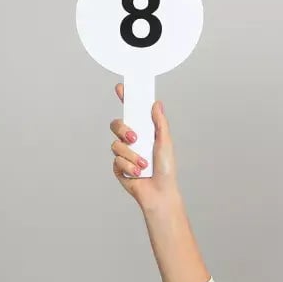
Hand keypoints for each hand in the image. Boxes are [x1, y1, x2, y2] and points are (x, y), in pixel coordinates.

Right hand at [109, 84, 180, 213]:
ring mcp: (124, 153)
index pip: (131, 112)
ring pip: (116, 144)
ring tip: (143, 164)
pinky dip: (128, 166)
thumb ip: (160, 123)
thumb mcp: (165, 143)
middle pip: (116, 125)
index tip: (121, 87)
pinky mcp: (118, 167)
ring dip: (131, 155)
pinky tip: (138, 173)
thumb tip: (156, 103)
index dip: (125, 99)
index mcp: (144, 131)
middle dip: (123, 130)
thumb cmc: (166, 169)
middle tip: (134, 137)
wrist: (159, 193)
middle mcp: (132, 140)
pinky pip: (116, 160)